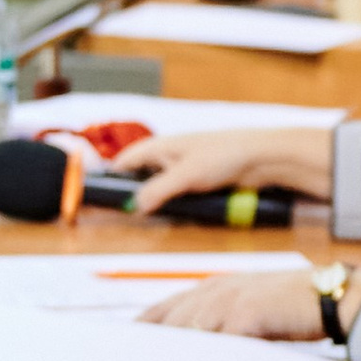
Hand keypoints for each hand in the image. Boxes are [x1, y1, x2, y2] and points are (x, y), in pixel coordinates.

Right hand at [120, 123, 331, 214]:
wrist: (262, 157)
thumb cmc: (224, 155)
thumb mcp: (185, 175)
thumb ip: (158, 190)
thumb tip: (136, 206)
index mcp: (159, 146)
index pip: (124, 161)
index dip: (110, 177)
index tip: (99, 195)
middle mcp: (168, 155)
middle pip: (140, 176)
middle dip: (134, 193)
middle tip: (125, 212)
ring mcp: (184, 167)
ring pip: (159, 187)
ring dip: (157, 200)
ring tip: (151, 214)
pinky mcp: (199, 179)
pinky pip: (178, 193)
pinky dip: (175, 201)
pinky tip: (176, 210)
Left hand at [141, 271, 328, 338]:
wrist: (329, 295)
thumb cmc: (292, 305)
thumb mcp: (250, 306)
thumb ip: (222, 321)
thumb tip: (196, 347)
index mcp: (214, 287)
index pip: (165, 308)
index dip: (142, 328)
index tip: (125, 347)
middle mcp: (216, 290)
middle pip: (169, 321)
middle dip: (148, 347)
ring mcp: (230, 301)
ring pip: (187, 331)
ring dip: (170, 357)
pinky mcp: (247, 315)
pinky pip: (217, 342)